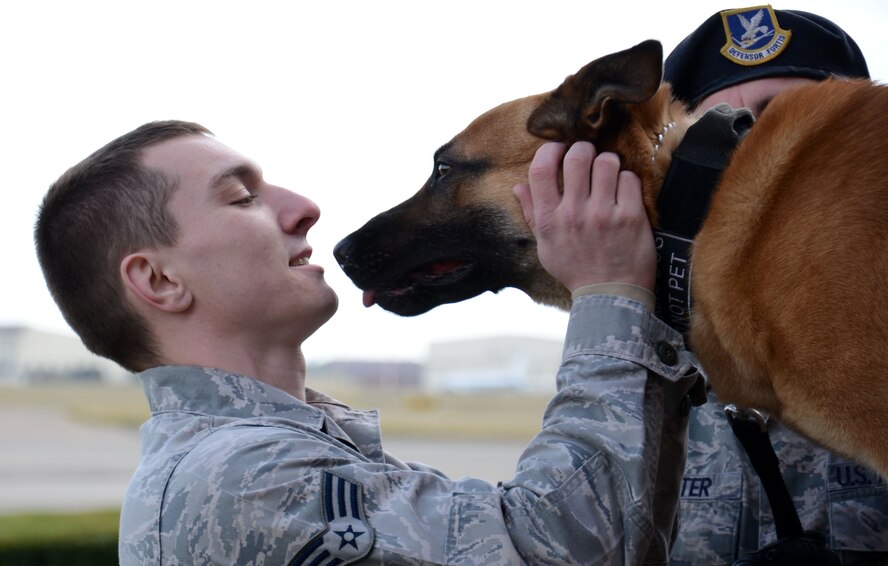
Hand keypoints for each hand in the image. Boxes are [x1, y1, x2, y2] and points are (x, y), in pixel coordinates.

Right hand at [513, 141, 654, 291]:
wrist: (609, 296)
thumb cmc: (575, 270)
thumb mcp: (545, 246)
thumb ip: (532, 214)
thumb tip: (518, 186)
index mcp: (549, 219)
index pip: (540, 169)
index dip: (549, 150)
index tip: (557, 150)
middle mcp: (574, 213)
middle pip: (576, 156)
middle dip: (583, 149)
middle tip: (587, 156)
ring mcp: (603, 213)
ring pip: (606, 161)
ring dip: (607, 162)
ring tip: (608, 174)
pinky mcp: (631, 216)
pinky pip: (629, 178)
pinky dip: (627, 181)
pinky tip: (623, 192)